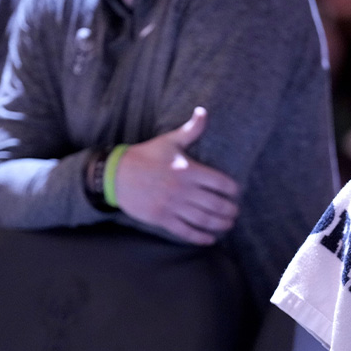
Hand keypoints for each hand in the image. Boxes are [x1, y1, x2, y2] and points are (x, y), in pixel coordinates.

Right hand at [114, 106, 240, 244]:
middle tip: (235, 212)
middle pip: (216, 204)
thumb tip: (203, 111)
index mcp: (188, 170)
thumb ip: (191, 130)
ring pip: (204, 219)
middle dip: (230, 210)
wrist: (115, 174)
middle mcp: (183, 190)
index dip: (233, 189)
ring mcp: (172, 205)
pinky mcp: (162, 218)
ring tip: (228, 224)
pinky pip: (186, 231)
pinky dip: (201, 237)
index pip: (221, 183)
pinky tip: (211, 239)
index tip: (236, 192)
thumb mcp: (169, 141)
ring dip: (220, 224)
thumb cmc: (145, 156)